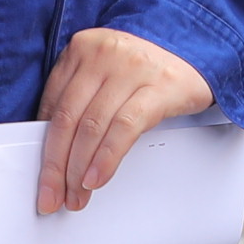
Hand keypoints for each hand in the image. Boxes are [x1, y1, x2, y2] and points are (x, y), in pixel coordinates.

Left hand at [37, 29, 214, 212]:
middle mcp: (105, 52)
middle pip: (68, 118)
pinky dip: (107, 158)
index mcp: (83, 48)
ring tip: (77, 194)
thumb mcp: (107, 74)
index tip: (43, 178)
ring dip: (80, 169)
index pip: (52, 105)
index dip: (43, 147)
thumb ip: (81, 101)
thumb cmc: (148, 70)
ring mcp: (133, 67)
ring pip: (93, 126)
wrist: (200, 52)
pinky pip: (125, 128)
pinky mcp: (160, 86)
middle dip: (56, 166)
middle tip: (53, 196)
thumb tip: (56, 152)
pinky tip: (98, 178)